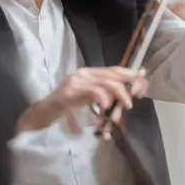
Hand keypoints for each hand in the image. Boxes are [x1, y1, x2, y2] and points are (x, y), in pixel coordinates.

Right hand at [16, 66, 148, 132]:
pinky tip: (105, 110)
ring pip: (105, 83)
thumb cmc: (63, 109)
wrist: (39, 115)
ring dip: (119, 95)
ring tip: (124, 107)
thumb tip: (126, 97)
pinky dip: (103, 100)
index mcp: (88, 74)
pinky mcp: (69, 93)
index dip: (130, 74)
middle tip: (136, 97)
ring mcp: (75, 82)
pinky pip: (92, 93)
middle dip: (129, 84)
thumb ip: (102, 96)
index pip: (113, 70)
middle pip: (112, 74)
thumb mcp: (86, 101)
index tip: (144, 79)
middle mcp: (83, 73)